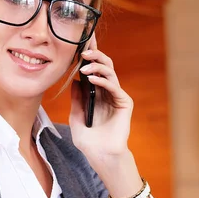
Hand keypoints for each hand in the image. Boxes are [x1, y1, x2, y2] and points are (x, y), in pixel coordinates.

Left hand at [69, 34, 132, 163]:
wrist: (100, 156)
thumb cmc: (88, 141)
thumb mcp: (76, 118)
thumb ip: (76, 100)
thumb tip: (73, 82)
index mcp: (96, 94)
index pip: (93, 69)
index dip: (89, 55)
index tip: (80, 41)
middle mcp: (107, 92)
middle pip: (103, 65)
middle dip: (94, 54)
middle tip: (82, 50)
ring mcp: (116, 96)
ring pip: (110, 72)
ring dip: (97, 65)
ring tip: (84, 66)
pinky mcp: (124, 103)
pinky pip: (113, 86)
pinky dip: (103, 80)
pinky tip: (91, 78)